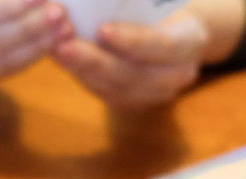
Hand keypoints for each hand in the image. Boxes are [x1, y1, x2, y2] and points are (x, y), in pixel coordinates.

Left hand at [52, 10, 209, 107]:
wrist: (175, 31)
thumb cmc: (162, 5)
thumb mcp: (155, 0)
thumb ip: (131, 3)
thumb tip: (94, 1)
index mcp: (190, 41)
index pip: (163, 46)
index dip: (132, 41)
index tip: (102, 30)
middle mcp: (177, 74)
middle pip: (133, 75)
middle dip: (95, 61)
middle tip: (63, 46)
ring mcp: (155, 93)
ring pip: (115, 89)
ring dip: (82, 70)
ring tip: (55, 50)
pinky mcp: (133, 101)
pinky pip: (105, 93)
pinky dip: (81, 75)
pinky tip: (61, 59)